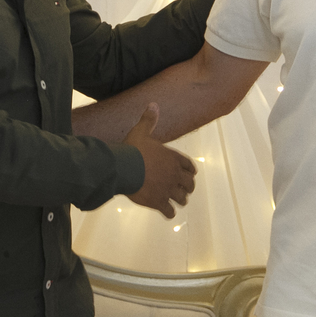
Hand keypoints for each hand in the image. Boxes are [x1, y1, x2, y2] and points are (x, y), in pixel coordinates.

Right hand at [123, 103, 196, 217]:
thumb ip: (149, 120)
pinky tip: (167, 212)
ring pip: (182, 198)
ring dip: (180, 200)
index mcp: (173, 158)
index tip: (190, 174)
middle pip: (189, 184)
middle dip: (188, 188)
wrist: (125, 168)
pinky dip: (169, 212)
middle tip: (184, 191)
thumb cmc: (134, 149)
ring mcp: (168, 189)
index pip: (189, 166)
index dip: (190, 171)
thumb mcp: (142, 131)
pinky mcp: (159, 201)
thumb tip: (153, 104)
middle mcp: (175, 174)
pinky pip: (169, 211)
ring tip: (176, 202)